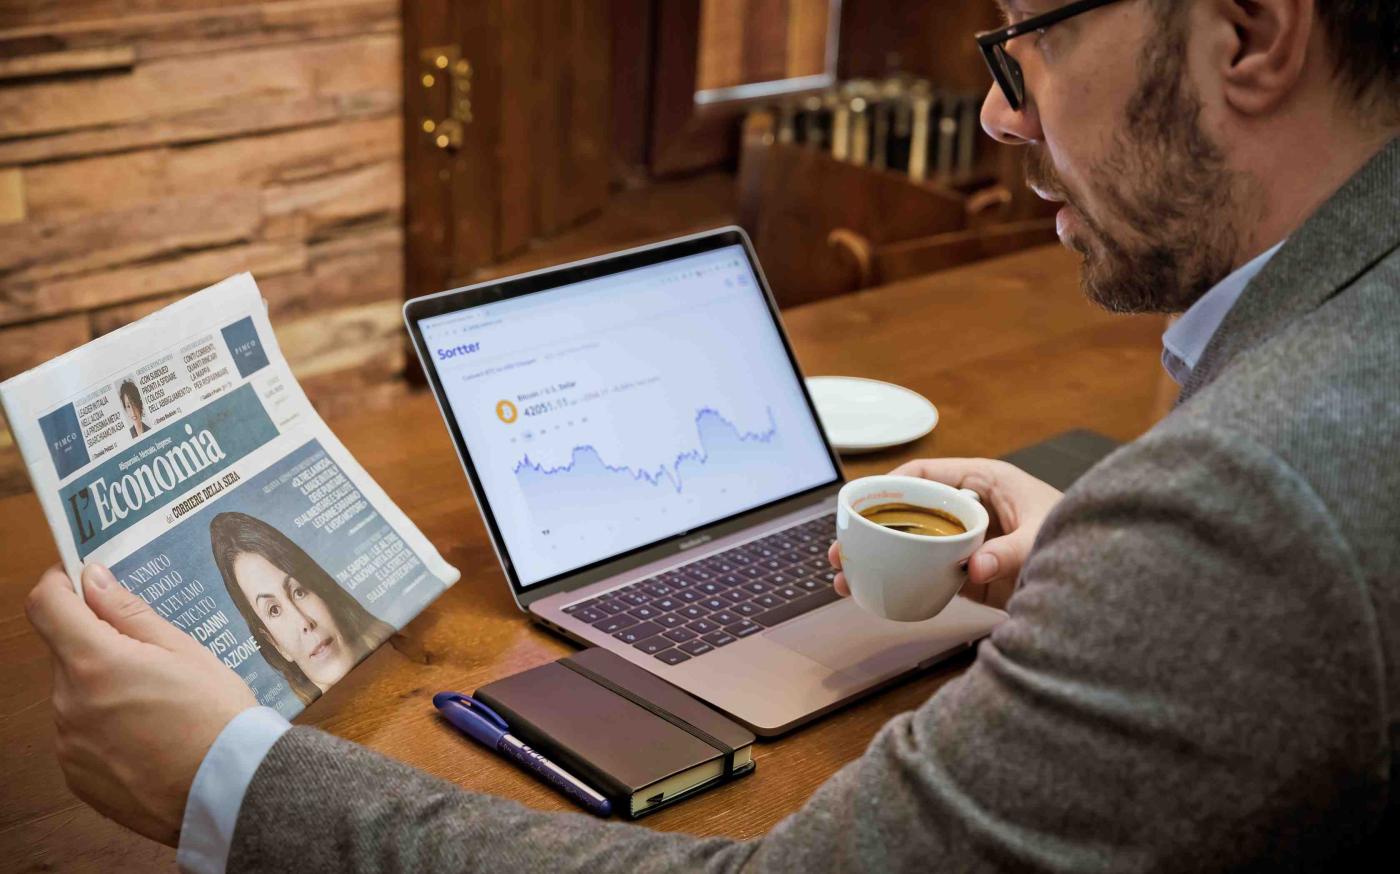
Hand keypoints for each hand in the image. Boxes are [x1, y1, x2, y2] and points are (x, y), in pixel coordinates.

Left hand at [25, 563, 256, 845]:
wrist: (229, 790)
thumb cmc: (217, 716)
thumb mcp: (184, 650)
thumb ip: (129, 613)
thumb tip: (93, 580)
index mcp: (94, 663)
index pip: (46, 605)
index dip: (59, 584)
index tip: (79, 581)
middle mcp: (69, 703)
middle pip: (65, 652)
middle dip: (98, 644)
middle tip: (150, 656)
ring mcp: (68, 744)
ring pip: (74, 695)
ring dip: (103, 688)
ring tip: (157, 705)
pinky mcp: (76, 776)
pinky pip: (80, 735)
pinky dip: (104, 728)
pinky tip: (148, 736)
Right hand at [829, 458, 1062, 595]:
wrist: (1102, 582)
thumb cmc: (1080, 541)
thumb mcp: (1044, 539)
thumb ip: (1011, 552)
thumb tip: (975, 567)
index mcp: (986, 481)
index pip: (928, 474)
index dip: (891, 485)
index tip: (863, 502)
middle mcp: (970, 509)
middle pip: (910, 511)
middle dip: (872, 528)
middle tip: (842, 547)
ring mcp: (967, 542)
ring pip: (911, 545)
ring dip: (877, 559)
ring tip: (844, 576)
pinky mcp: (970, 574)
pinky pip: (926, 574)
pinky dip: (898, 583)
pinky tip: (874, 594)